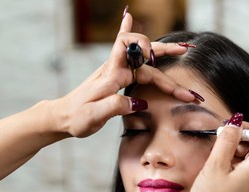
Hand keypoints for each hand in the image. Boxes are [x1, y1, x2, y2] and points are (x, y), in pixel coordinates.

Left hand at [48, 11, 197, 137]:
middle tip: (185, 52)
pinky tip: (128, 18)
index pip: (126, 49)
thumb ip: (116, 106)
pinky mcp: (115, 77)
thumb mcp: (94, 116)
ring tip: (182, 48)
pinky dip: (131, 37)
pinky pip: (127, 55)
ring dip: (163, 52)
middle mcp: (114, 69)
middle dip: (166, 54)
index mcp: (110, 75)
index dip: (142, 47)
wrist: (63, 116)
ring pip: (143, 58)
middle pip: (144, 55)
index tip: (153, 60)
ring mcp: (116, 72)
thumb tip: (139, 102)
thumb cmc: (77, 117)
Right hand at [162, 119, 248, 191]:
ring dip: (236, 155)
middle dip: (240, 142)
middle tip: (219, 139)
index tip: (231, 126)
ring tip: (216, 157)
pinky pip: (247, 177)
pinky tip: (218, 172)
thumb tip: (235, 122)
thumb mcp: (215, 165)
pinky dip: (235, 168)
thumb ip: (227, 140)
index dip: (248, 129)